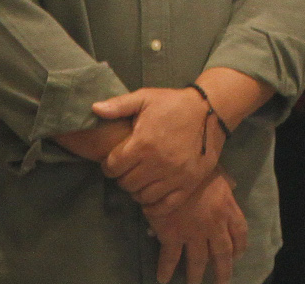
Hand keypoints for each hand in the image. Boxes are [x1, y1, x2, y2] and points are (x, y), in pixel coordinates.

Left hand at [92, 87, 223, 208]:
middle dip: (123, 177)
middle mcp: (157, 163)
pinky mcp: (189, 183)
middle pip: (126, 184)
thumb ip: (119, 105)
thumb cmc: (174, 104)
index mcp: (143, 144)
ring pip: (143, 196)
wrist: (211, 109)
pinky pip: (165, 205)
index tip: (115, 161)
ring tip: (141, 179)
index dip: (110, 165)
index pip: (112, 168)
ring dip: (138, 190)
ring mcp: (175, 176)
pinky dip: (154, 206)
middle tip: (129, 169)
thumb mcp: (146, 98)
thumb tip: (93, 109)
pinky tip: (151, 197)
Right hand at [143, 171, 246, 283]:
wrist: (172, 170)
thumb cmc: (196, 169)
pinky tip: (163, 279)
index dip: (240, 246)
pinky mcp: (172, 235)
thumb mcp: (218, 172)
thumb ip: (227, 182)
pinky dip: (166, 270)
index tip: (238, 256)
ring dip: (196, 276)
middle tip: (222, 282)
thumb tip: (233, 184)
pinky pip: (170, 258)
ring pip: (198, 261)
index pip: (240, 231)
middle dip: (223, 270)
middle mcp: (214, 225)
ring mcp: (193, 232)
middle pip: (223, 253)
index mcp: (228, 208)